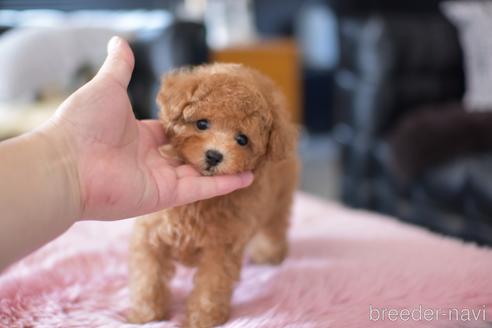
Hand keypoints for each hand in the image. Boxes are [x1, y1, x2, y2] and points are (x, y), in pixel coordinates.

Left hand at [50, 37, 252, 219]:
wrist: (67, 164)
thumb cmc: (84, 124)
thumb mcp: (107, 87)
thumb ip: (121, 67)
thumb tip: (121, 40)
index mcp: (140, 136)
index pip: (173, 131)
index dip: (193, 125)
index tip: (216, 116)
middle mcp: (152, 160)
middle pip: (190, 153)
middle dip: (213, 147)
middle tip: (241, 138)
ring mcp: (161, 179)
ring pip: (201, 173)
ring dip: (225, 167)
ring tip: (251, 158)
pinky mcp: (166, 196)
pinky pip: (201, 189)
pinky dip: (224, 184)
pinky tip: (248, 177)